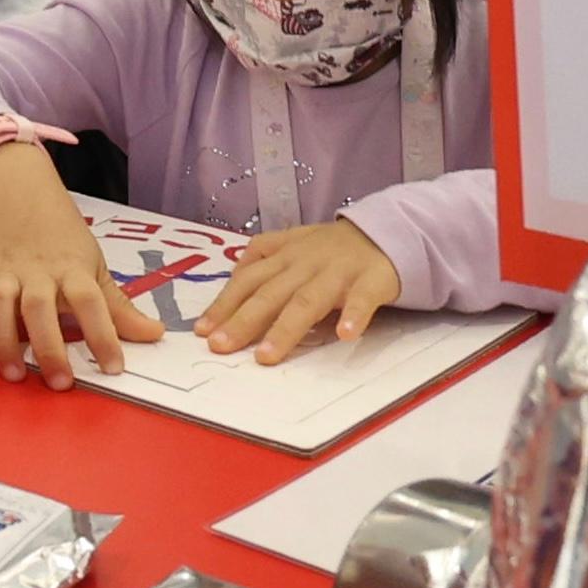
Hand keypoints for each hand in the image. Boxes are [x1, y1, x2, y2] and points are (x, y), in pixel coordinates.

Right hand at [0, 140, 164, 384]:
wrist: (19, 189)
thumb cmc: (62, 236)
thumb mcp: (94, 264)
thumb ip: (119, 306)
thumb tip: (155, 334)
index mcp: (72, 268)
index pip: (90, 301)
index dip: (104, 334)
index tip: (114, 368)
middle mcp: (36, 270)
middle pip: (40, 306)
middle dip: (49, 347)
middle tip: (60, 383)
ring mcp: (3, 270)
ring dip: (3, 340)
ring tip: (14, 375)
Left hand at [198, 217, 401, 360]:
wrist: (385, 232)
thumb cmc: (332, 248)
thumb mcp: (292, 244)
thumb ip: (262, 258)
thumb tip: (231, 279)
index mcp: (285, 256)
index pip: (248, 280)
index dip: (224, 304)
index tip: (202, 331)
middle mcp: (306, 262)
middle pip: (270, 293)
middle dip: (243, 320)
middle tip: (221, 346)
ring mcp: (338, 271)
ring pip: (308, 300)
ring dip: (286, 328)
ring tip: (267, 355)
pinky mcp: (371, 280)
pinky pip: (361, 299)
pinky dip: (354, 316)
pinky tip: (346, 335)